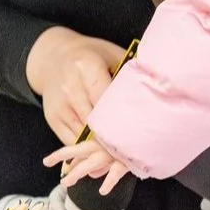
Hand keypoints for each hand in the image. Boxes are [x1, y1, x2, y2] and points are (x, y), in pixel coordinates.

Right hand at [25, 28, 130, 143]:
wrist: (53, 57)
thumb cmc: (91, 56)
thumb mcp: (113, 56)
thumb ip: (130, 74)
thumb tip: (157, 93)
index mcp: (87, 67)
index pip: (107, 100)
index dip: (123, 118)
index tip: (140, 131)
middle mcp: (70, 87)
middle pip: (95, 120)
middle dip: (114, 137)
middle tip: (135, 148)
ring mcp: (59, 104)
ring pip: (83, 135)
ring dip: (100, 147)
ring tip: (120, 154)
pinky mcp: (52, 117)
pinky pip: (70, 140)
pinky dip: (86, 149)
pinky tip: (101, 151)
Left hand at [43, 137, 130, 195]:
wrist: (147, 137)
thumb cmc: (128, 143)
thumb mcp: (111, 152)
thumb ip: (99, 162)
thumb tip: (90, 175)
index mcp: (97, 143)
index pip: (73, 149)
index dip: (59, 155)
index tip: (45, 162)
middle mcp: (101, 146)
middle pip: (77, 151)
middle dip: (61, 158)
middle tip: (48, 169)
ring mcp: (112, 152)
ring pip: (91, 162)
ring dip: (77, 172)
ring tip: (65, 182)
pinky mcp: (125, 160)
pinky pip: (115, 172)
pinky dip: (109, 182)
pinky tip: (102, 191)